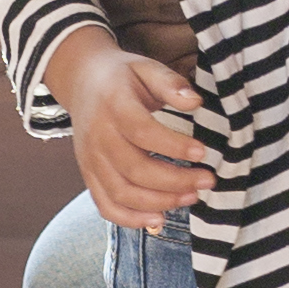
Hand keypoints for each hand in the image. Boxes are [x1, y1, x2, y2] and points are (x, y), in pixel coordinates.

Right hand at [43, 31, 210, 227]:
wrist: (81, 81)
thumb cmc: (122, 76)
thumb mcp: (146, 67)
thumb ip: (171, 83)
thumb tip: (195, 102)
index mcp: (113, 105)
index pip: (142, 131)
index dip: (174, 146)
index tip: (203, 152)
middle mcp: (98, 136)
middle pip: (134, 169)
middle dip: (175, 181)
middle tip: (207, 180)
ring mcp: (90, 159)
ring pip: (121, 193)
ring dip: (159, 202)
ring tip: (191, 197)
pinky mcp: (88, 175)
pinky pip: (105, 205)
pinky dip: (130, 219)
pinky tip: (159, 218)